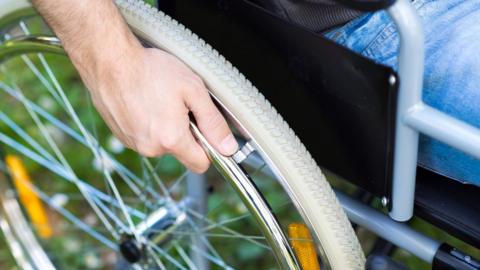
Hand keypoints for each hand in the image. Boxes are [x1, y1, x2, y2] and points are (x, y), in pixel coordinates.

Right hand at [84, 47, 237, 172]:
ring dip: (166, 127)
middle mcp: (151, 148)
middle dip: (186, 133)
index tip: (207, 131)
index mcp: (171, 140)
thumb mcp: (193, 90)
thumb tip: (228, 147)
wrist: (109, 60)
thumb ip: (213, 122)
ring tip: (159, 99)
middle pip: (181, 152)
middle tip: (180, 104)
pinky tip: (144, 102)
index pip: (201, 164)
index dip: (209, 149)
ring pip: (162, 144)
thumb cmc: (150, 70)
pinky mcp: (121, 136)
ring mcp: (133, 144)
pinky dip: (148, 124)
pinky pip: (145, 137)